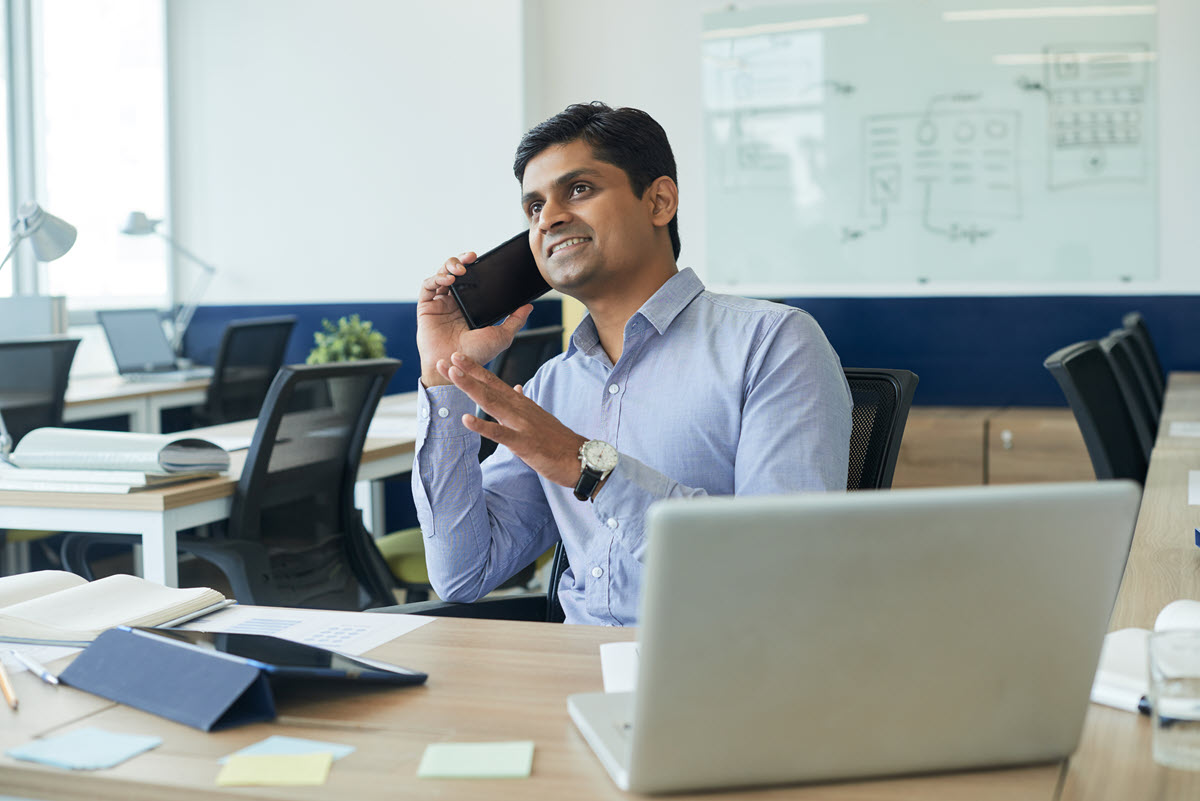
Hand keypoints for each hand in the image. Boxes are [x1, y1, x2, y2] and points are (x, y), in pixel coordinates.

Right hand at [417, 252, 532, 386]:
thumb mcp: (502, 336)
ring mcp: (440, 304)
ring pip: (441, 275)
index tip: (483, 259)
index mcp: (470, 307)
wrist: (456, 367)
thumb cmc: (477, 355)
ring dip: (449, 266)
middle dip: (461, 261)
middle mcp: (454, 303)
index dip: (475, 268)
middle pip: (455, 273)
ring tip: (460, 270)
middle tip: (471, 258)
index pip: (472, 280)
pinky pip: (428, 286)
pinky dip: (436, 278)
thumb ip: (515, 320)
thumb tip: (529, 306)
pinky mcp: (426, 307)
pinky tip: (448, 279)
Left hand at [439, 351, 585, 486]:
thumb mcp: (539, 415)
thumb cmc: (558, 440)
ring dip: (471, 388)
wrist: (580, 458)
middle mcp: (519, 409)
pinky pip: (500, 434)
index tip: (456, 356)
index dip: (474, 369)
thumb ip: (524, 401)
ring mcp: (522, 424)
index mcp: (521, 403)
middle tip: (446, 358)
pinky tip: (466, 419)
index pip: (494, 382)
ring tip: (453, 375)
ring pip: (492, 403)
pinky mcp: (524, 443)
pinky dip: (483, 426)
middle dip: (466, 372)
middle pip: (489, 387)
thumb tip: (517, 387)